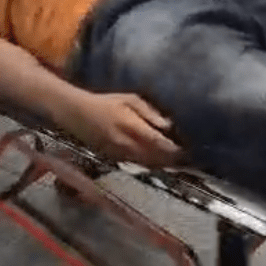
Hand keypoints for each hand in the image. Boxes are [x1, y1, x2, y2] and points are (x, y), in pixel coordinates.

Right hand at [57, 92, 180, 166]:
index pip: (158, 142)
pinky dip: (151, 164)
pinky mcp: (115, 159)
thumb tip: (168, 125)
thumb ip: (149, 113)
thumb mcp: (129, 100)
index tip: (188, 149)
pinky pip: (138, 165)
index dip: (174, 149)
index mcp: (131, 126)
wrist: (78, 114)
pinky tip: (159, 161)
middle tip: (188, 158)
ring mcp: (120, 154)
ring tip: (177, 162)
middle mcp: (126, 144)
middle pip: (155, 158)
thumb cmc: (106, 103)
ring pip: (147, 164)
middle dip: (172, 160)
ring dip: (163, 164)